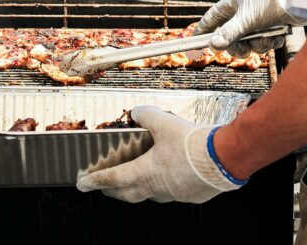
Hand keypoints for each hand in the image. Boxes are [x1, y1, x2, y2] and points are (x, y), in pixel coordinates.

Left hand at [76, 106, 242, 202]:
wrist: (224, 159)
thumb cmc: (193, 145)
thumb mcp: (164, 122)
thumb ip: (147, 115)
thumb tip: (136, 111)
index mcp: (145, 172)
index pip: (113, 179)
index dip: (95, 181)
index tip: (82, 184)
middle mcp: (157, 187)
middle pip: (128, 194)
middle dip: (113, 191)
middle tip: (104, 188)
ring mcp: (174, 193)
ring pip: (150, 195)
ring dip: (139, 189)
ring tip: (136, 182)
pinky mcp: (191, 195)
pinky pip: (172, 193)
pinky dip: (164, 187)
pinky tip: (169, 178)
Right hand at [194, 0, 306, 56]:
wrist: (300, 0)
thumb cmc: (270, 3)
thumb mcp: (247, 19)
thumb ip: (229, 33)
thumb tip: (213, 46)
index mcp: (232, 4)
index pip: (211, 19)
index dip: (203, 31)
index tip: (196, 43)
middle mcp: (243, 11)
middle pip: (230, 36)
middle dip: (238, 46)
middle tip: (244, 51)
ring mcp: (257, 19)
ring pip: (249, 41)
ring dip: (258, 44)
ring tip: (267, 39)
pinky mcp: (271, 26)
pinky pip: (264, 41)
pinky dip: (270, 42)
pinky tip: (277, 36)